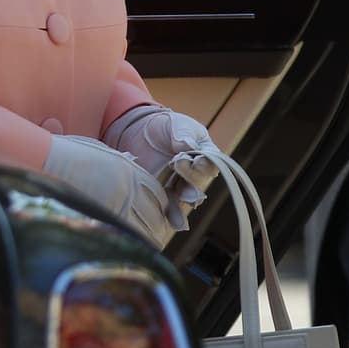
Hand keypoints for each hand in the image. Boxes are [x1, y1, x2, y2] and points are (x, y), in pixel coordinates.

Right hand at [42, 135, 171, 246]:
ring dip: (146, 239)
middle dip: (157, 227)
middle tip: (152, 237)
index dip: (162, 209)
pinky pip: (126, 237)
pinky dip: (129, 245)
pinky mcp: (102, 218)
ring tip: (142, 248)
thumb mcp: (101, 151)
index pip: (160, 196)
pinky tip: (127, 251)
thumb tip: (132, 159)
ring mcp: (116, 203)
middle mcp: (128, 188)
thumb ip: (120, 160)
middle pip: (156, 215)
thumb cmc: (68, 153)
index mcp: (130, 170)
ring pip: (146, 230)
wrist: (48, 159)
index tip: (158, 217)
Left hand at [103, 105, 221, 228]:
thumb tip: (188, 146)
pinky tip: (174, 223)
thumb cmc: (165, 126)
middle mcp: (195, 174)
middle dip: (189, 177)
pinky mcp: (163, 193)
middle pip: (198, 181)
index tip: (195, 159)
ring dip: (184, 202)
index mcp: (204, 155)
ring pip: (185, 198)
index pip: (209, 162)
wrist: (139, 132)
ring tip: (181, 204)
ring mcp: (179, 185)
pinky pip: (170, 207)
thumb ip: (183, 134)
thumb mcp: (176, 124)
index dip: (203, 163)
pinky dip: (172, 216)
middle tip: (177, 166)